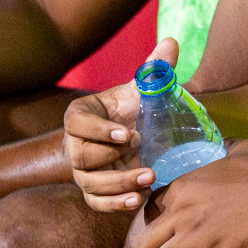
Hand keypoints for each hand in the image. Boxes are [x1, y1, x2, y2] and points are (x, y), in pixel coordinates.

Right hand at [65, 38, 177, 211]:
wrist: (135, 136)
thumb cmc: (132, 109)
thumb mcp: (142, 89)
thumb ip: (155, 68)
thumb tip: (172, 43)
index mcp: (80, 115)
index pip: (77, 123)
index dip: (98, 131)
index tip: (126, 134)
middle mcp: (75, 145)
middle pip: (81, 156)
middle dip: (111, 156)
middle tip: (141, 148)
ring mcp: (82, 172)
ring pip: (90, 183)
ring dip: (119, 183)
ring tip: (149, 176)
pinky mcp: (94, 192)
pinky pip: (96, 203)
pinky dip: (115, 204)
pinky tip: (138, 199)